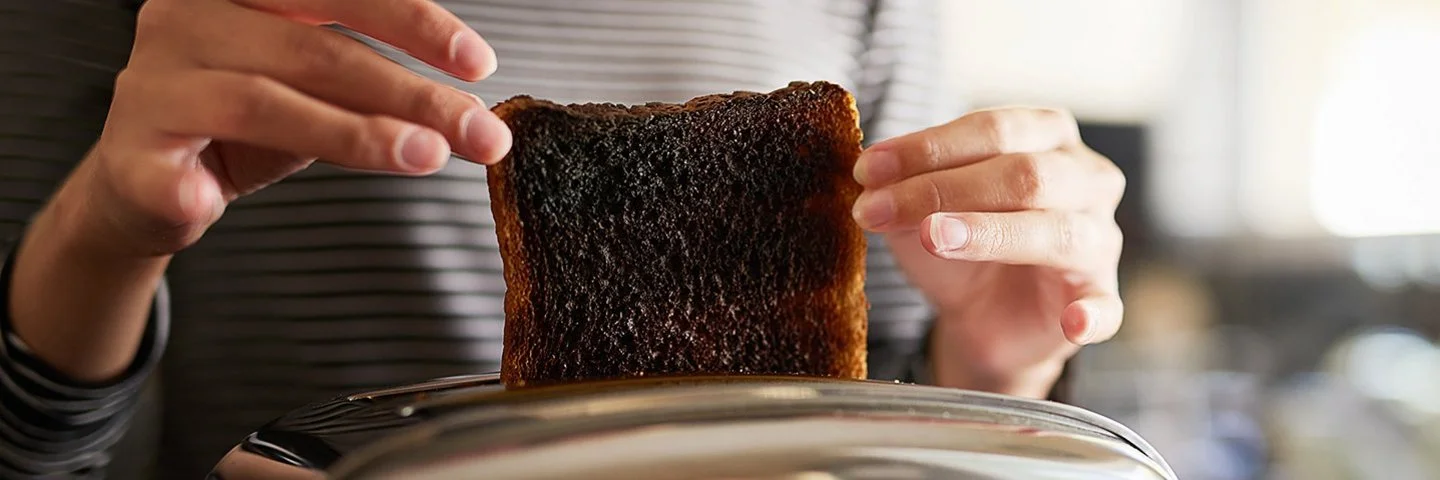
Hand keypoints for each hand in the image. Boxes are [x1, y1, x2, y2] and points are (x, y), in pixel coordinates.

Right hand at [90, 0, 511, 255]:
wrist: (149, 182)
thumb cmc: (244, 124)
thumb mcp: (319, 92)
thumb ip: (379, 87)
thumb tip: (471, 112)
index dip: (411, 21)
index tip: (478, 63)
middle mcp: (188, 17)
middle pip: (315, 49)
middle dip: (409, 93)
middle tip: (476, 132)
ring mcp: (152, 84)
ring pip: (262, 102)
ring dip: (354, 135)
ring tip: (422, 158)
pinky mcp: (129, 153)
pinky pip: (167, 173)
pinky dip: (193, 190)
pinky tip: (210, 202)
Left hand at [851, 108, 1124, 397]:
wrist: (982, 316)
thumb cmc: (960, 244)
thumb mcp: (922, 209)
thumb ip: (905, 190)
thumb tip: (871, 180)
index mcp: (1047, 137)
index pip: (993, 130)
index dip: (928, 147)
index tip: (868, 169)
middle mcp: (1085, 179)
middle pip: (1024, 174)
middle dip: (944, 188)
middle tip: (882, 207)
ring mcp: (1098, 239)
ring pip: (1056, 230)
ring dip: (990, 233)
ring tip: (935, 237)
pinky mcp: (1098, 297)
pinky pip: (1104, 307)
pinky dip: (1091, 314)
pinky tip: (1074, 322)